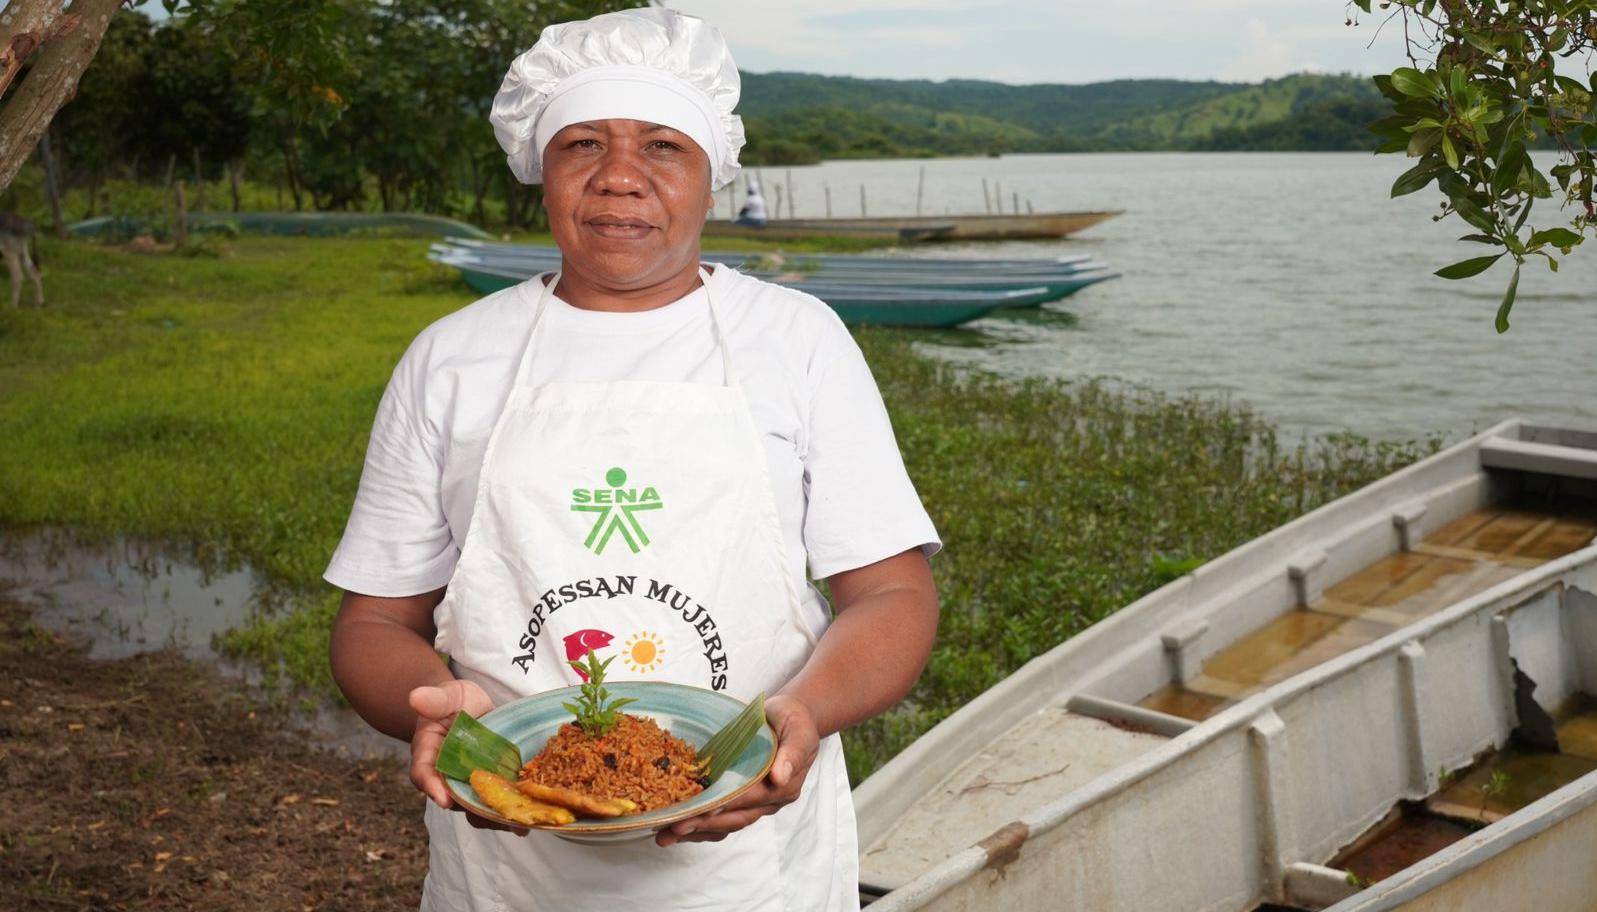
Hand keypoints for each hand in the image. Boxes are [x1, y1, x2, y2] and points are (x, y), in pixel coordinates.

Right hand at [408, 680, 524, 834]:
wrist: (473, 706)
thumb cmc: (455, 701)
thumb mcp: (449, 695)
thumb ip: (436, 699)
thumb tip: (415, 697)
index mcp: (428, 753)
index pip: (423, 773)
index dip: (431, 787)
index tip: (443, 799)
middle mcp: (446, 775)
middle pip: (453, 799)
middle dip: (472, 809)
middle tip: (491, 814)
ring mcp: (469, 783)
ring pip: (475, 807)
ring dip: (494, 816)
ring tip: (516, 823)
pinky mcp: (490, 785)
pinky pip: (495, 803)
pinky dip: (509, 812)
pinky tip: (529, 820)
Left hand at [656, 693, 819, 846]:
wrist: (793, 718)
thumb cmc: (795, 721)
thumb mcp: (799, 731)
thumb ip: (791, 753)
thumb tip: (780, 777)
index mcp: (783, 787)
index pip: (750, 799)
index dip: (726, 805)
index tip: (702, 810)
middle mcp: (769, 801)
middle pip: (734, 818)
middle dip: (703, 824)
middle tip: (674, 827)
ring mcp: (756, 802)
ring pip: (725, 823)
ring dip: (696, 831)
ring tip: (667, 836)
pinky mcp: (743, 798)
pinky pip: (722, 818)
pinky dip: (700, 824)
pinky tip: (677, 827)